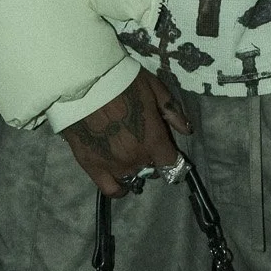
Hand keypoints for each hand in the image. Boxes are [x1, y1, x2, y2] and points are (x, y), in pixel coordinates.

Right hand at [62, 68, 190, 197]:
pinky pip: (109, 189)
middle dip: (151, 159)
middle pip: (151, 170)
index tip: (169, 154)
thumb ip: (172, 112)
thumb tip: (187, 130)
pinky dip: (118, 188)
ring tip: (128, 157)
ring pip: (132, 179)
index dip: (173, 159)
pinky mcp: (91, 167)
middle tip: (143, 144)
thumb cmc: (122, 82)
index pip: (171, 163)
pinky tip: (119, 182)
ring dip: (134, 170)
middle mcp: (136, 158)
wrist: (84, 83)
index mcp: (153, 140)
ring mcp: (113, 165)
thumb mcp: (154, 89)